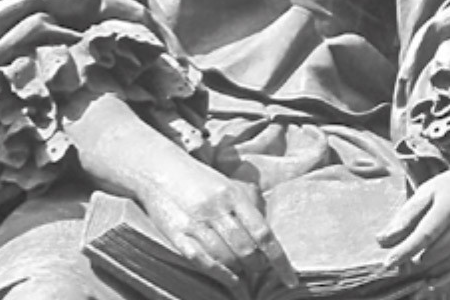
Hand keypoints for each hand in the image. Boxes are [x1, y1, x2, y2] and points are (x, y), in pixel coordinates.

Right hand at [139, 154, 296, 299]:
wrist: (160, 168)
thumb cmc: (199, 179)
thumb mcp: (227, 184)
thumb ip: (248, 204)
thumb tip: (269, 232)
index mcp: (233, 195)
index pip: (263, 233)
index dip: (279, 260)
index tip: (290, 280)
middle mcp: (217, 209)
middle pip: (246, 249)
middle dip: (257, 266)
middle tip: (259, 269)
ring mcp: (196, 223)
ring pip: (227, 258)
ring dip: (240, 271)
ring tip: (245, 273)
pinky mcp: (178, 234)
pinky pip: (203, 261)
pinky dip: (221, 275)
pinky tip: (230, 280)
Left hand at [377, 162, 449, 293]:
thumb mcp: (429, 190)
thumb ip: (406, 215)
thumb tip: (382, 239)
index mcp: (448, 209)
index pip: (423, 237)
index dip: (404, 251)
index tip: (387, 262)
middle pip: (431, 256)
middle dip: (410, 262)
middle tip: (395, 262)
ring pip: (443, 268)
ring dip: (422, 272)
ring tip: (408, 268)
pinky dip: (442, 281)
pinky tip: (428, 282)